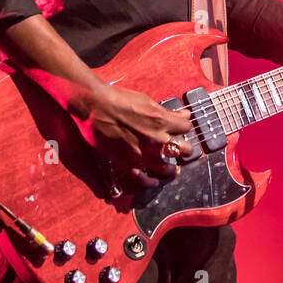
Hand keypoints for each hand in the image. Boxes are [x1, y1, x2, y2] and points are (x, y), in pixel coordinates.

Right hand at [76, 83, 193, 189]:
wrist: (95, 105)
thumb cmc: (119, 99)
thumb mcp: (147, 101)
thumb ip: (166, 112)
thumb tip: (183, 114)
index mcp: (162, 121)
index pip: (186, 127)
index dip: (184, 127)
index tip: (182, 128)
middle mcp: (156, 139)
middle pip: (184, 149)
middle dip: (185, 149)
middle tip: (184, 149)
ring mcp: (143, 153)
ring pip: (167, 168)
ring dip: (172, 169)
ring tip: (173, 169)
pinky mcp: (127, 162)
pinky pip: (143, 179)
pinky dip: (150, 182)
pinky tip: (154, 182)